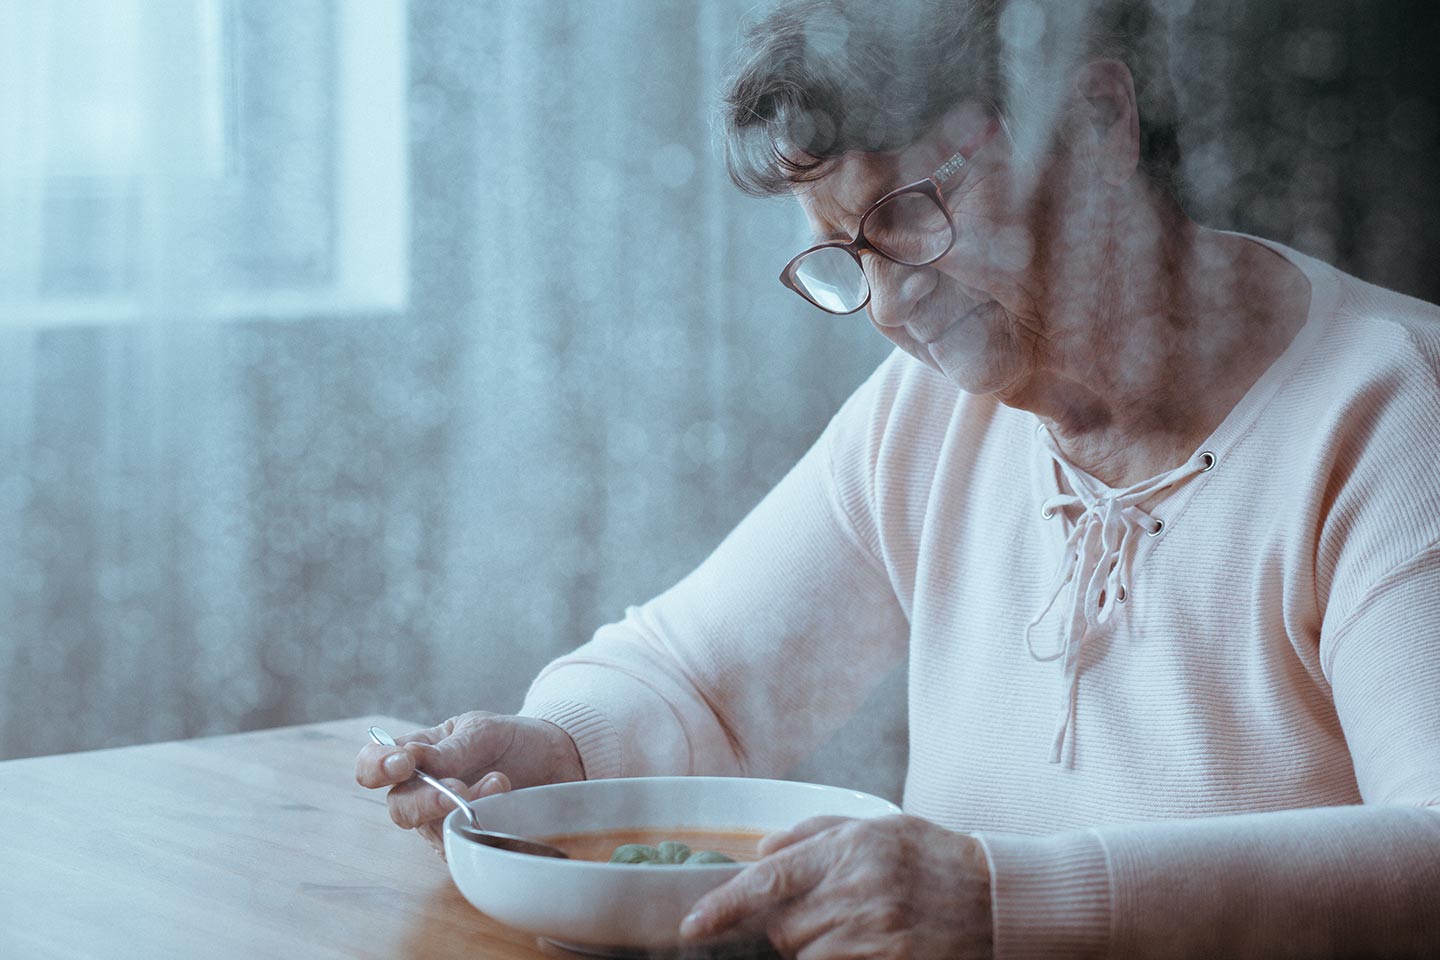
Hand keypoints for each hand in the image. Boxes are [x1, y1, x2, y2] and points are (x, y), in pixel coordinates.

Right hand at [354, 711, 583, 854]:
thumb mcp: (483, 731)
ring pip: (432, 830)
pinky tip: (507, 802)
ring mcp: (444, 821)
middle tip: (457, 789)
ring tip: (500, 782)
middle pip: (398, 808)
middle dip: (425, 801)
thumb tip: (410, 757)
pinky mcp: (469, 843)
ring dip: (463, 809)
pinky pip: (463, 846)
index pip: (372, 764)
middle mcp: (422, 791)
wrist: (557, 759)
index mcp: (417, 754)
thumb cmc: (511, 740)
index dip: (376, 767)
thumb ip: (450, 748)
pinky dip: (483, 826)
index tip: (404, 763)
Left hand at [680, 814, 991, 959]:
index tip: (691, 926)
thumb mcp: (876, 827)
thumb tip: (759, 850)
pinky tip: (862, 945)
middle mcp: (857, 891)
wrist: (998, 897)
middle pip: (782, 928)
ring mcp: (875, 934)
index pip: (767, 882)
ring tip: (851, 928)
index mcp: (848, 849)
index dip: (722, 908)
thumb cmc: (932, 857)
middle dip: (787, 926)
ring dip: (814, 948)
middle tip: (824, 911)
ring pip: (805, 956)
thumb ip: (812, 834)